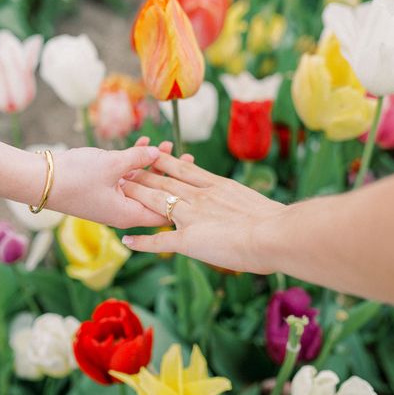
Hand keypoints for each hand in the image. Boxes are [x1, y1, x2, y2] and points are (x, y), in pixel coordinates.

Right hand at [47, 140, 193, 228]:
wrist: (38, 179)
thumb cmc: (75, 177)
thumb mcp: (112, 164)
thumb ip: (138, 158)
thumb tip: (158, 152)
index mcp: (128, 213)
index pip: (164, 213)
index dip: (180, 197)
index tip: (194, 180)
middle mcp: (122, 210)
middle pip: (154, 196)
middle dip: (170, 177)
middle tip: (188, 160)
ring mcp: (111, 199)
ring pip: (139, 183)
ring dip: (151, 164)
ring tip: (168, 146)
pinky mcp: (101, 188)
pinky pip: (124, 176)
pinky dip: (133, 162)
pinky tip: (143, 143)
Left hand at [120, 153, 283, 272]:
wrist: (274, 233)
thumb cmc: (273, 220)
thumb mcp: (252, 203)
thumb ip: (238, 203)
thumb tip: (238, 209)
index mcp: (216, 186)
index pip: (183, 168)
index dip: (164, 160)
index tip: (151, 153)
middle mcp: (199, 196)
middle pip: (164, 181)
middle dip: (142, 174)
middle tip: (125, 167)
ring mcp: (191, 217)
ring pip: (156, 202)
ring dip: (136, 195)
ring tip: (119, 189)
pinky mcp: (189, 240)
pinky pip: (159, 240)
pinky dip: (142, 241)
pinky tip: (126, 239)